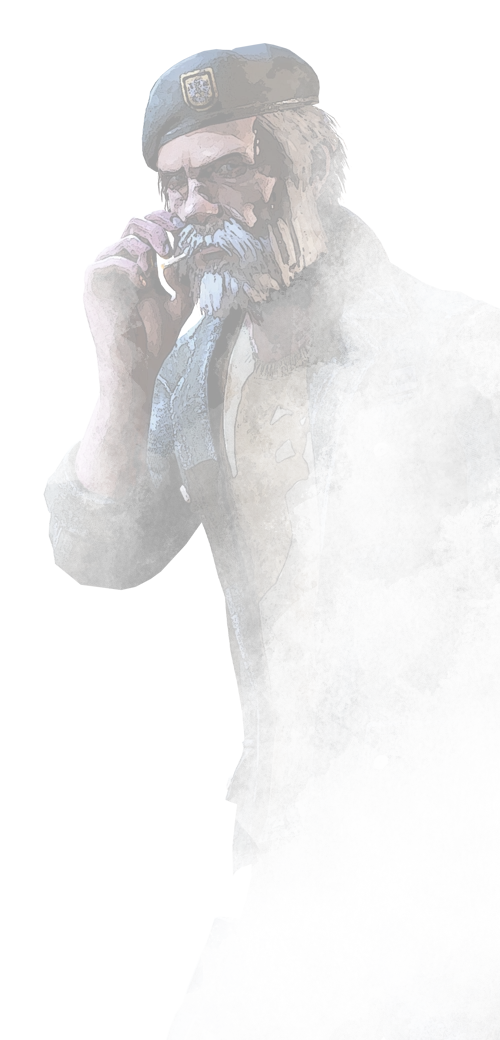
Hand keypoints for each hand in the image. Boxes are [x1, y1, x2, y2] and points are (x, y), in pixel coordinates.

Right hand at [76, 210, 192, 497]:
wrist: (136, 365)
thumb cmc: (154, 340)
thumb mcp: (180, 304)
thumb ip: (180, 278)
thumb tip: (174, 256)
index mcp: (139, 267)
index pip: (144, 229)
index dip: (160, 220)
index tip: (179, 228)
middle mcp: (120, 266)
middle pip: (131, 223)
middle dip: (154, 228)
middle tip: (169, 246)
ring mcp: (105, 273)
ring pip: (122, 239)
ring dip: (145, 251)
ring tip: (154, 276)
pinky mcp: (91, 281)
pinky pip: (109, 258)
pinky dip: (130, 266)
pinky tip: (141, 284)